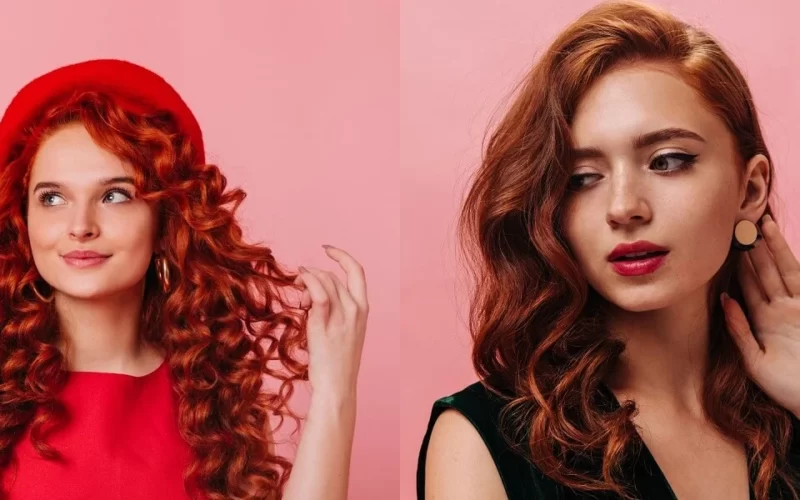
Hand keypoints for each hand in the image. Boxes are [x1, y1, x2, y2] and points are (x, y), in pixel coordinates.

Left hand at [295, 245, 368, 401]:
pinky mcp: (324, 324)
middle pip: (332, 276)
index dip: (342, 256)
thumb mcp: (345, 332)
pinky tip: (299, 282)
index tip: (327, 249)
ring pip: (323, 281)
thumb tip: (314, 295)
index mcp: (363, 310)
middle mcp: (355, 309)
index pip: (357, 271)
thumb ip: (335, 311)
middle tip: (299, 284)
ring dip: (306, 279)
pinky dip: (307, 281)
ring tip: (298, 295)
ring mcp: (341, 316)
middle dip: (314, 274)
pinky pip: (317, 292)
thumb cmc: (338, 363)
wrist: (337, 386)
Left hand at [723, 214, 799, 417]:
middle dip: (753, 250)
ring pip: (784, 270)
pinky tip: (779, 244)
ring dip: (773, 248)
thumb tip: (725, 300)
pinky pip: (799, 280)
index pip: (748, 287)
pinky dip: (789, 261)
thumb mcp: (754, 360)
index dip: (738, 267)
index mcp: (763, 322)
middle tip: (739, 224)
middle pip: (765, 273)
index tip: (724, 246)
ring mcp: (798, 308)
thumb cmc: (786, 388)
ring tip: (761, 224)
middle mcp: (781, 311)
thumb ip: (739, 330)